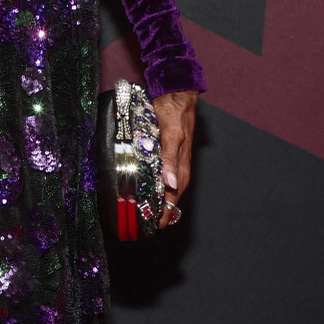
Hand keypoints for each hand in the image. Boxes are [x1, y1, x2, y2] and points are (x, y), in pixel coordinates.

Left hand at [150, 90, 197, 227]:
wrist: (176, 96)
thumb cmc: (174, 114)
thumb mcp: (170, 136)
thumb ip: (169, 159)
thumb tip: (171, 184)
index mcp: (180, 169)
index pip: (172, 200)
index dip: (162, 215)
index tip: (151, 227)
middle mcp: (179, 170)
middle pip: (169, 199)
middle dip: (158, 213)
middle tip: (142, 226)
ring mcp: (174, 164)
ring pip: (167, 191)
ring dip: (156, 202)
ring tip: (143, 214)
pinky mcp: (169, 157)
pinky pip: (163, 179)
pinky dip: (155, 189)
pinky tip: (146, 190)